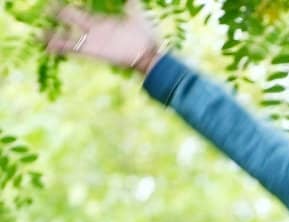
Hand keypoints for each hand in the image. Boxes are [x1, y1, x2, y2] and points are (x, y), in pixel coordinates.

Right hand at [44, 0, 161, 74]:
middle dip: (59, 16)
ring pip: (68, 37)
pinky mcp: (93, 51)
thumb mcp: (135, 8)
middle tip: (47, 10)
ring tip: (40, 36)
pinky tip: (48, 47)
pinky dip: (60, 47)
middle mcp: (94, 30)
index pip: (80, 12)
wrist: (150, 53)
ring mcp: (93, 41)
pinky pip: (73, 49)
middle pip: (71, 21)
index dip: (69, 8)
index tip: (58, 3)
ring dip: (54, 37)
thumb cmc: (145, 33)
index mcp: (101, 20)